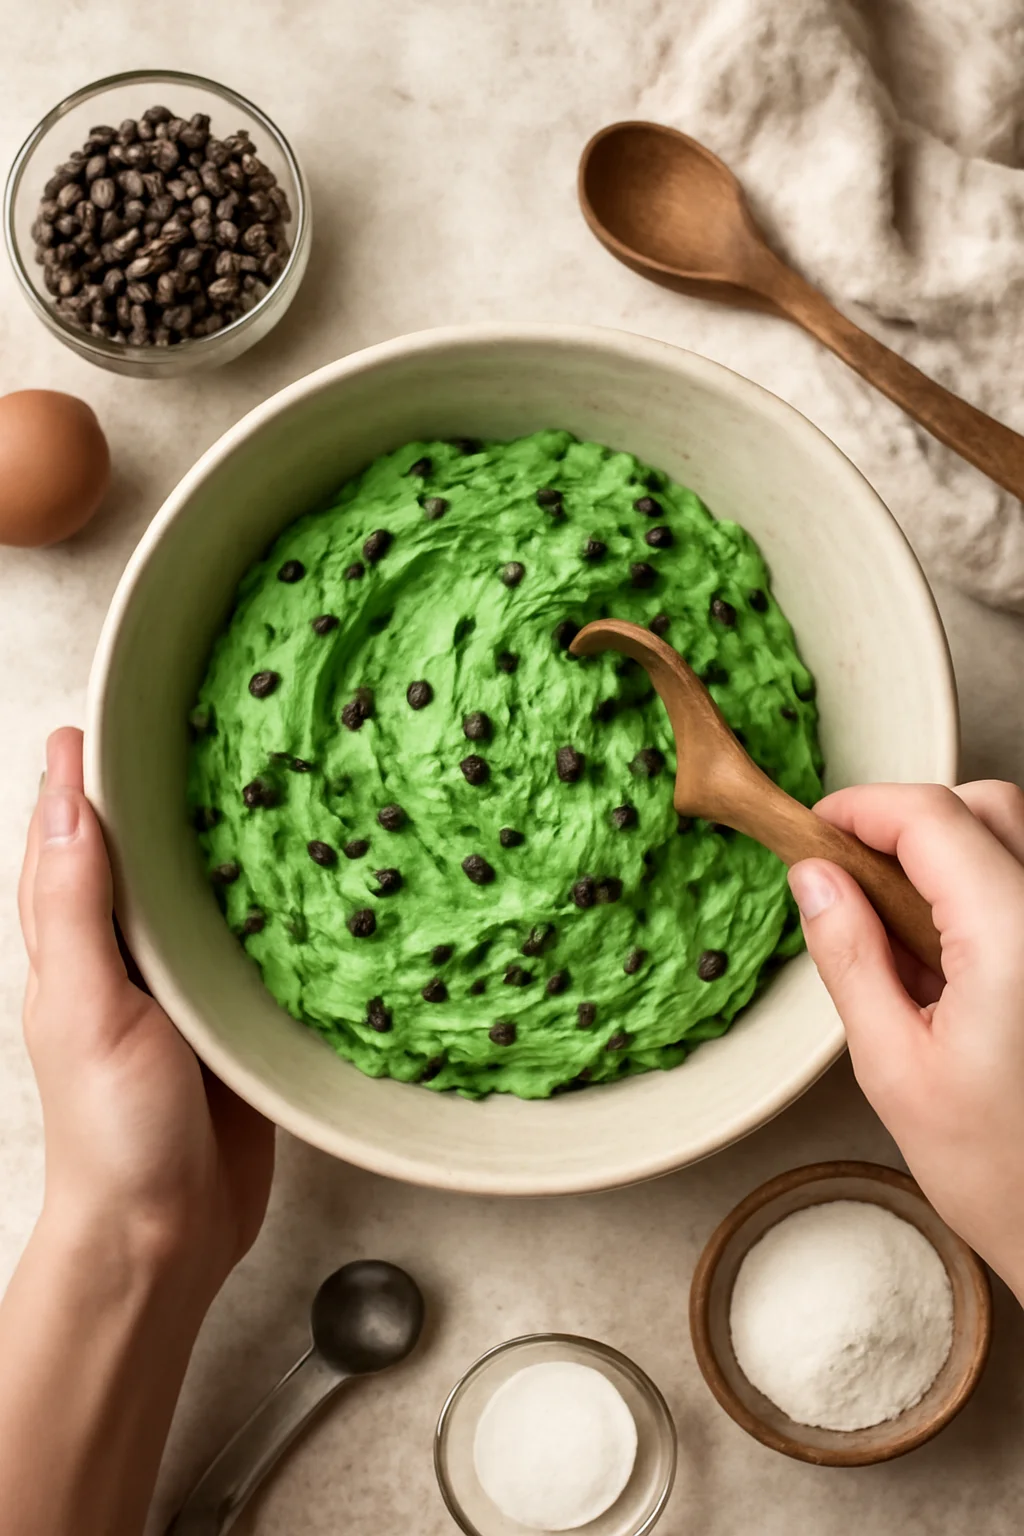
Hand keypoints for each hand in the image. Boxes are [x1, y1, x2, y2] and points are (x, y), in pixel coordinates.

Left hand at [19, 727, 273, 1299]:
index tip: (126, 703)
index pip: (77, 830)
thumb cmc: (113, 1129)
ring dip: (238, 836)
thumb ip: (75, 908)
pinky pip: (265, 941)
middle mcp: (135, 950)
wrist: (170, 1233)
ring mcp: (193, 981)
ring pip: (215, 888)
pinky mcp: (245, 1011)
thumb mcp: (85, 1007)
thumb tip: (61, 798)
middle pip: (153, 849)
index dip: (92, 766)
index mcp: (79, 941)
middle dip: (175, 785)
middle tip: (224, 716)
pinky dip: (285, 902)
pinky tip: (321, 871)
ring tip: (280, 770)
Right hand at [788, 780, 1023, 1296]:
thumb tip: (815, 879)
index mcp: (1014, 940)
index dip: (863, 808)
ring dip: (949, 853)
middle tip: (850, 870)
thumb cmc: (1003, 1176)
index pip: (933, 818)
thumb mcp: (894, 1067)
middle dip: (910, 820)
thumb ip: (850, 957)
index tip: (816, 829)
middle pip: (985, 808)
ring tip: (898, 927)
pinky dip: (982, 892)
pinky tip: (949, 959)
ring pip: (1013, 839)